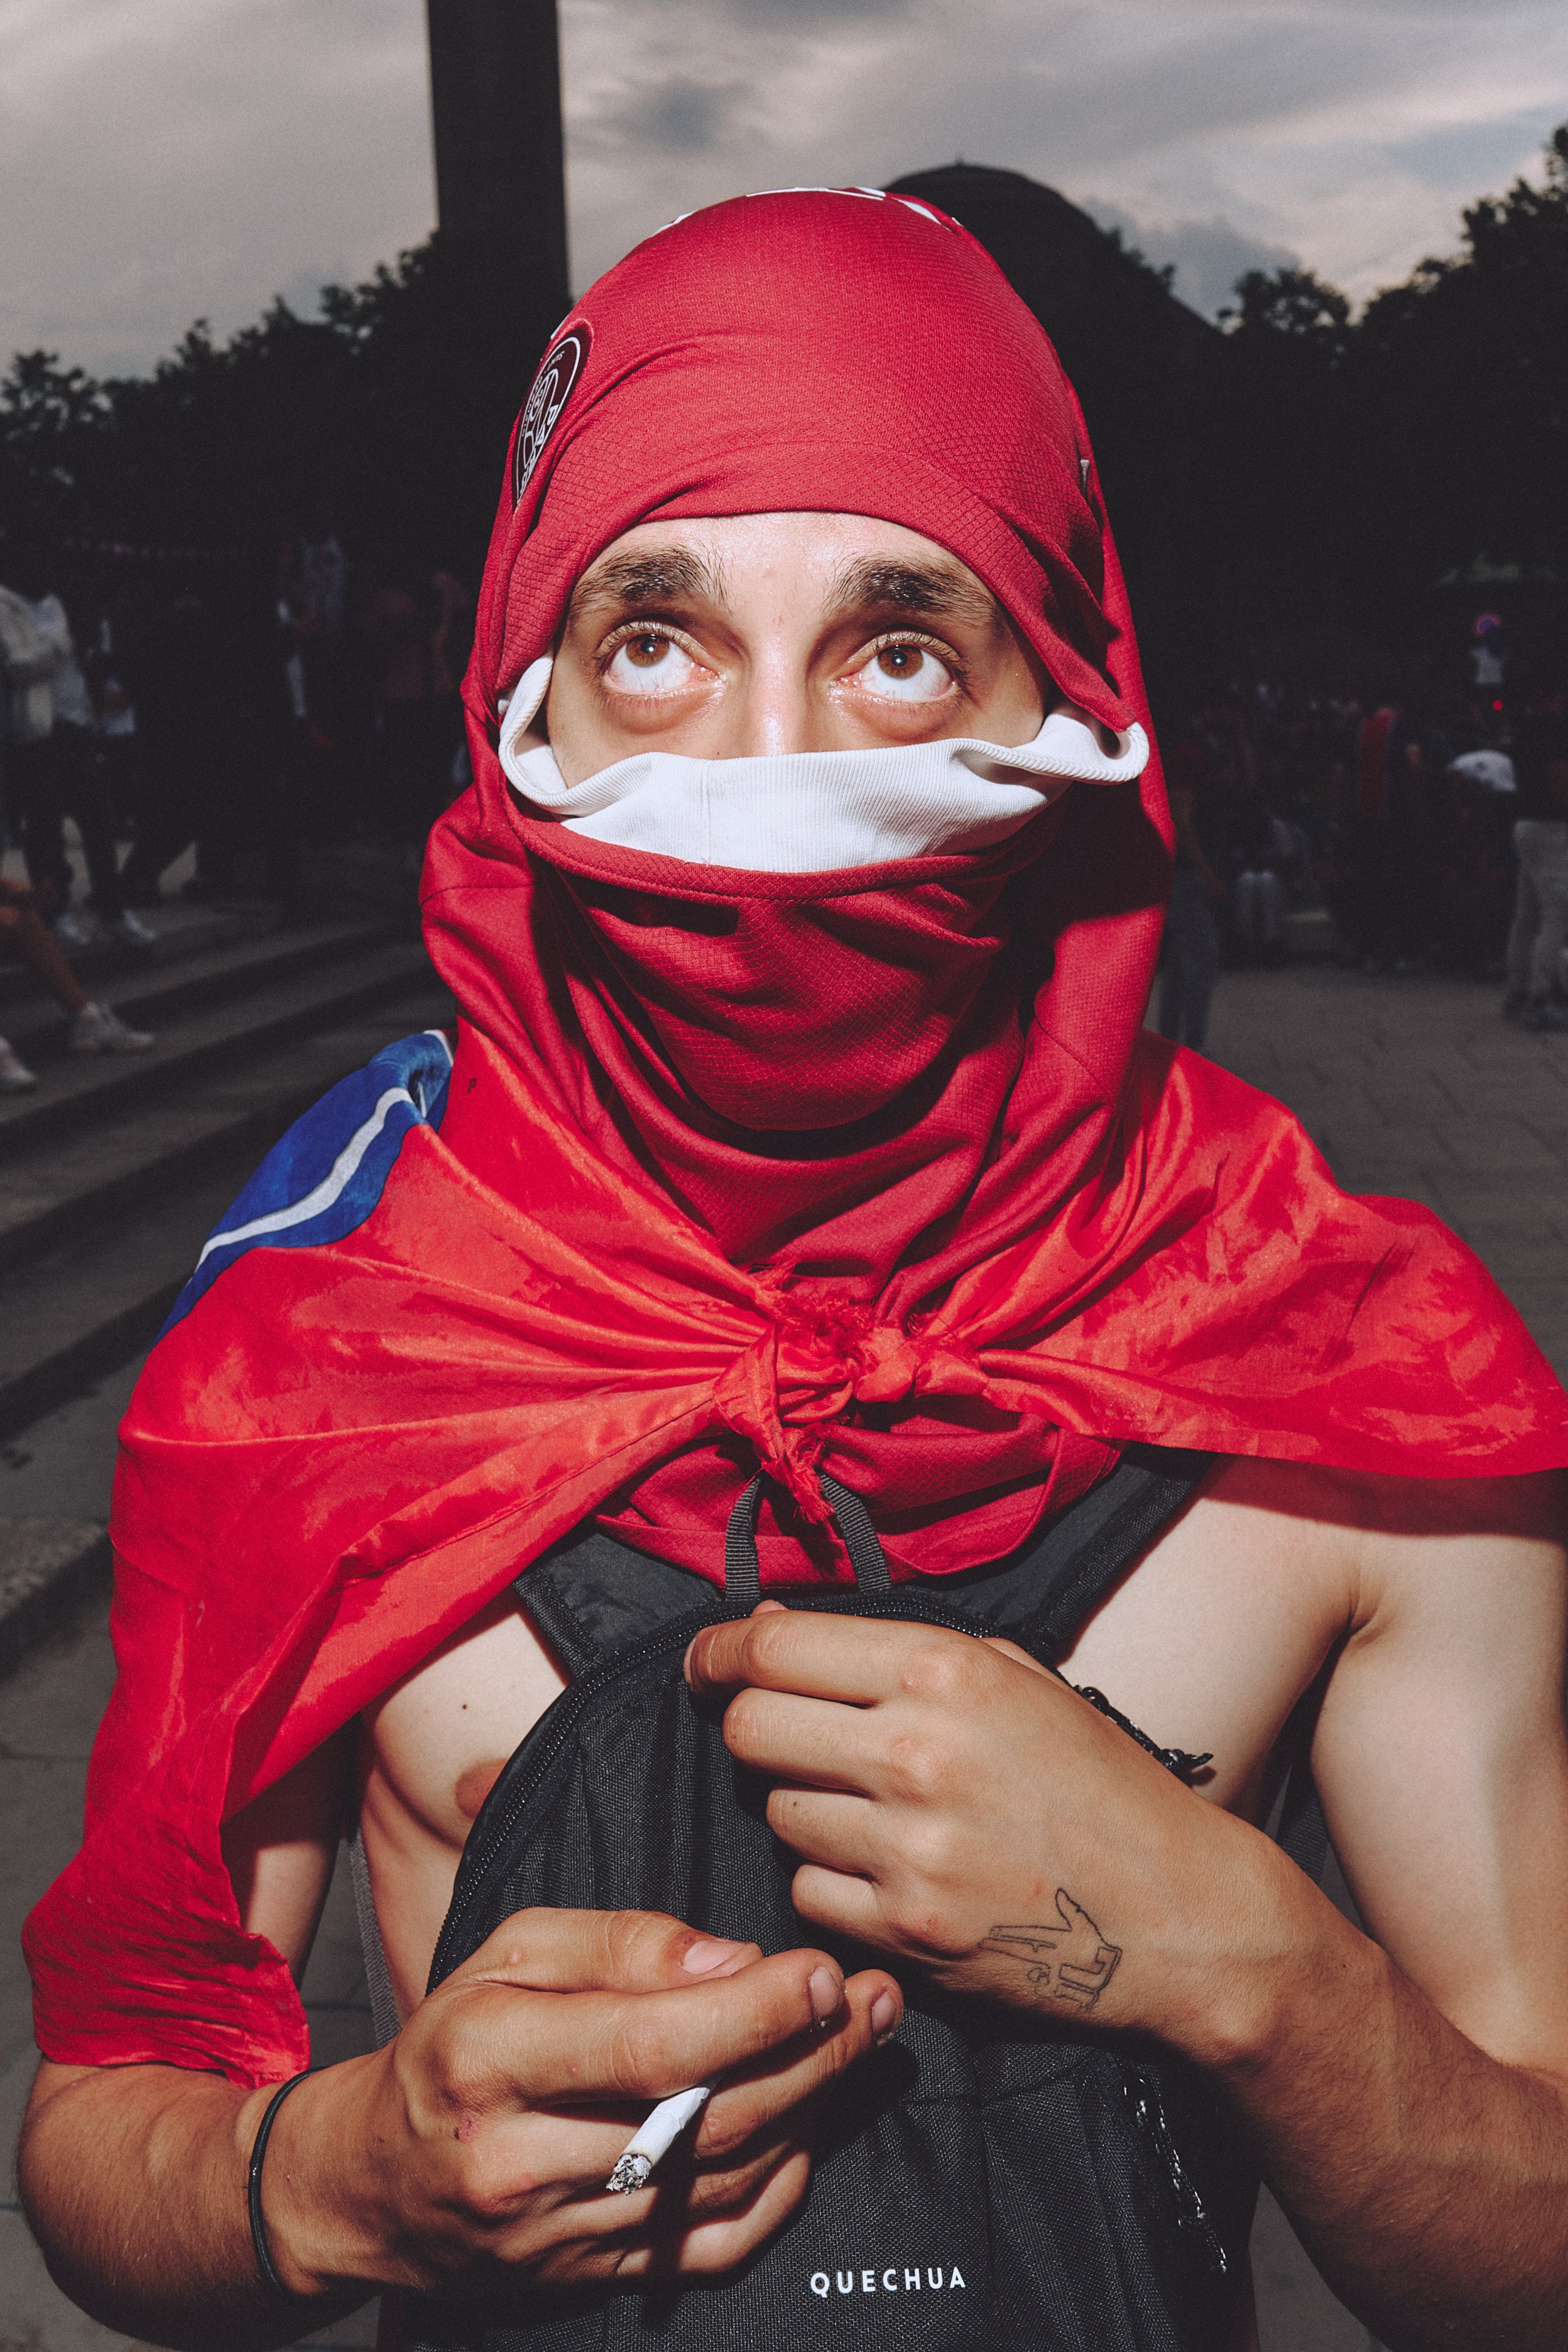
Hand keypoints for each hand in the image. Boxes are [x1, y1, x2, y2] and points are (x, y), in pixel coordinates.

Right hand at [263, 1907, 900, 2296]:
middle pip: (704, 2117)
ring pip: (721, 2177)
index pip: (653, 2043)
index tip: (824, 1971)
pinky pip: (710, 2245)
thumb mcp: (511, 1951)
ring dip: (811, 2108)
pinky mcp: (590, 2278)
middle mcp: (523, 2156)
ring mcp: (558, 2233)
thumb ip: (622, 1941)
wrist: (373, 2179)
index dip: (755, 2010)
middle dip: (811, 2053)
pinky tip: (809, 2129)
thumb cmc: (454, 2040)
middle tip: (876, 2000)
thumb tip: (732, 1959)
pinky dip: (777, 2190)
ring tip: (861, 2043)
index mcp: (492, 2056)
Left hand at [685, 1608, 1261, 2047]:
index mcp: (943, 1669)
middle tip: (781, 1736)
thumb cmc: (1095, 1782)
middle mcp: (916, 1751)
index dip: (719, 1654)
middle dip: (751, 1728)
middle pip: (751, 1729)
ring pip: (775, 1812)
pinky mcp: (905, 1931)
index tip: (707, 1664)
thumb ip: (892, 1650)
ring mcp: (907, 1848)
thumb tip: (768, 1631)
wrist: (1178, 1912)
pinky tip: (888, 1870)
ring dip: (803, 1806)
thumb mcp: (1013, 1678)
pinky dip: (830, 1882)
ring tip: (871, 1809)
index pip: (772, 1648)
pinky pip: (807, 1892)